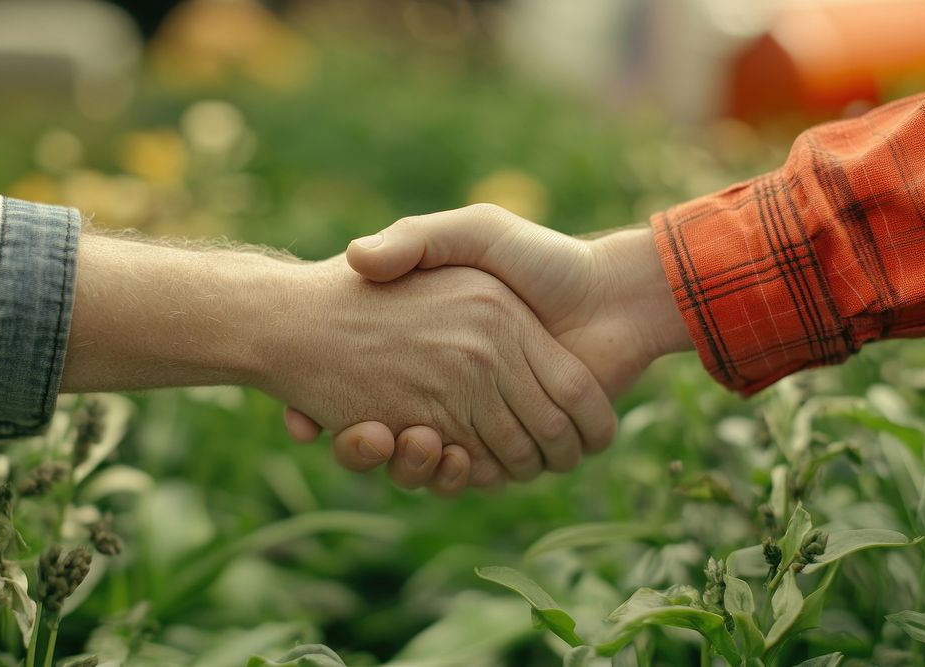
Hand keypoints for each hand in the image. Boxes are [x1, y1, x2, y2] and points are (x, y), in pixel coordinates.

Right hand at [286, 205, 691, 490]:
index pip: (376, 383)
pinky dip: (451, 475)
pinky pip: (471, 474)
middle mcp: (459, 385)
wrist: (613, 298)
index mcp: (442, 345)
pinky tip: (437, 450)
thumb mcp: (473, 232)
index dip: (347, 401)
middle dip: (366, 447)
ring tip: (404, 439)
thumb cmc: (544, 261)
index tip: (311, 411)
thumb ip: (417, 239)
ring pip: (428, 461)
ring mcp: (486, 417)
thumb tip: (356, 258)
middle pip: (395, 432)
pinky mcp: (518, 446)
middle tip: (358, 434)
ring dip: (409, 465)